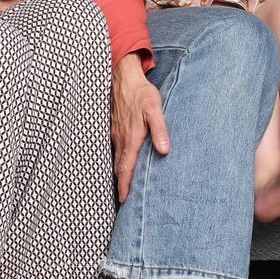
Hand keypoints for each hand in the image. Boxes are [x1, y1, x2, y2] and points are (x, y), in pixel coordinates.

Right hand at [111, 53, 169, 202]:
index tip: (124, 200)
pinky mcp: (114, 127)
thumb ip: (160, 130)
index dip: (125, 185)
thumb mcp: (155, 109)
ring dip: (118, 172)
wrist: (123, 77)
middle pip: (118, 166)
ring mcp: (115, 133)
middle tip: (122, 200)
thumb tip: (165, 151)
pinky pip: (114, 148)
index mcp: (131, 138)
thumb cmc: (141, 93)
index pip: (126, 167)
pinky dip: (116, 159)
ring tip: (122, 185)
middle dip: (120, 184)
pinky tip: (121, 162)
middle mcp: (120, 138)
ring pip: (115, 158)